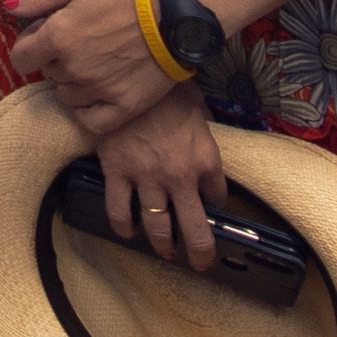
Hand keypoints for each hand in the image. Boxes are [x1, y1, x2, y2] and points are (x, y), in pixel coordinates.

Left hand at [4, 0, 177, 136]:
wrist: (176, 12)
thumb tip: (9, 9)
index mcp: (58, 36)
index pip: (21, 57)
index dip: (30, 46)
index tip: (45, 37)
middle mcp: (73, 68)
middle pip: (47, 73)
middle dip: (56, 59)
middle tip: (80, 41)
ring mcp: (98, 90)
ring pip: (67, 96)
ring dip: (72, 82)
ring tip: (94, 62)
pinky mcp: (124, 107)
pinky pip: (91, 121)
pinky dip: (87, 110)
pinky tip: (96, 93)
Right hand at [90, 82, 230, 270]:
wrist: (128, 73)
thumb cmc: (165, 86)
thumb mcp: (196, 105)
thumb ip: (202, 128)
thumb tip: (200, 137)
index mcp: (205, 158)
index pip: (219, 196)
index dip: (217, 204)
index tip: (213, 205)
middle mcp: (180, 177)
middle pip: (195, 229)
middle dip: (199, 252)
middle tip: (199, 263)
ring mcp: (147, 178)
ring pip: (157, 227)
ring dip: (163, 245)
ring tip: (165, 252)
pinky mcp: (117, 173)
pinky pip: (118, 210)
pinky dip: (122, 226)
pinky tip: (127, 231)